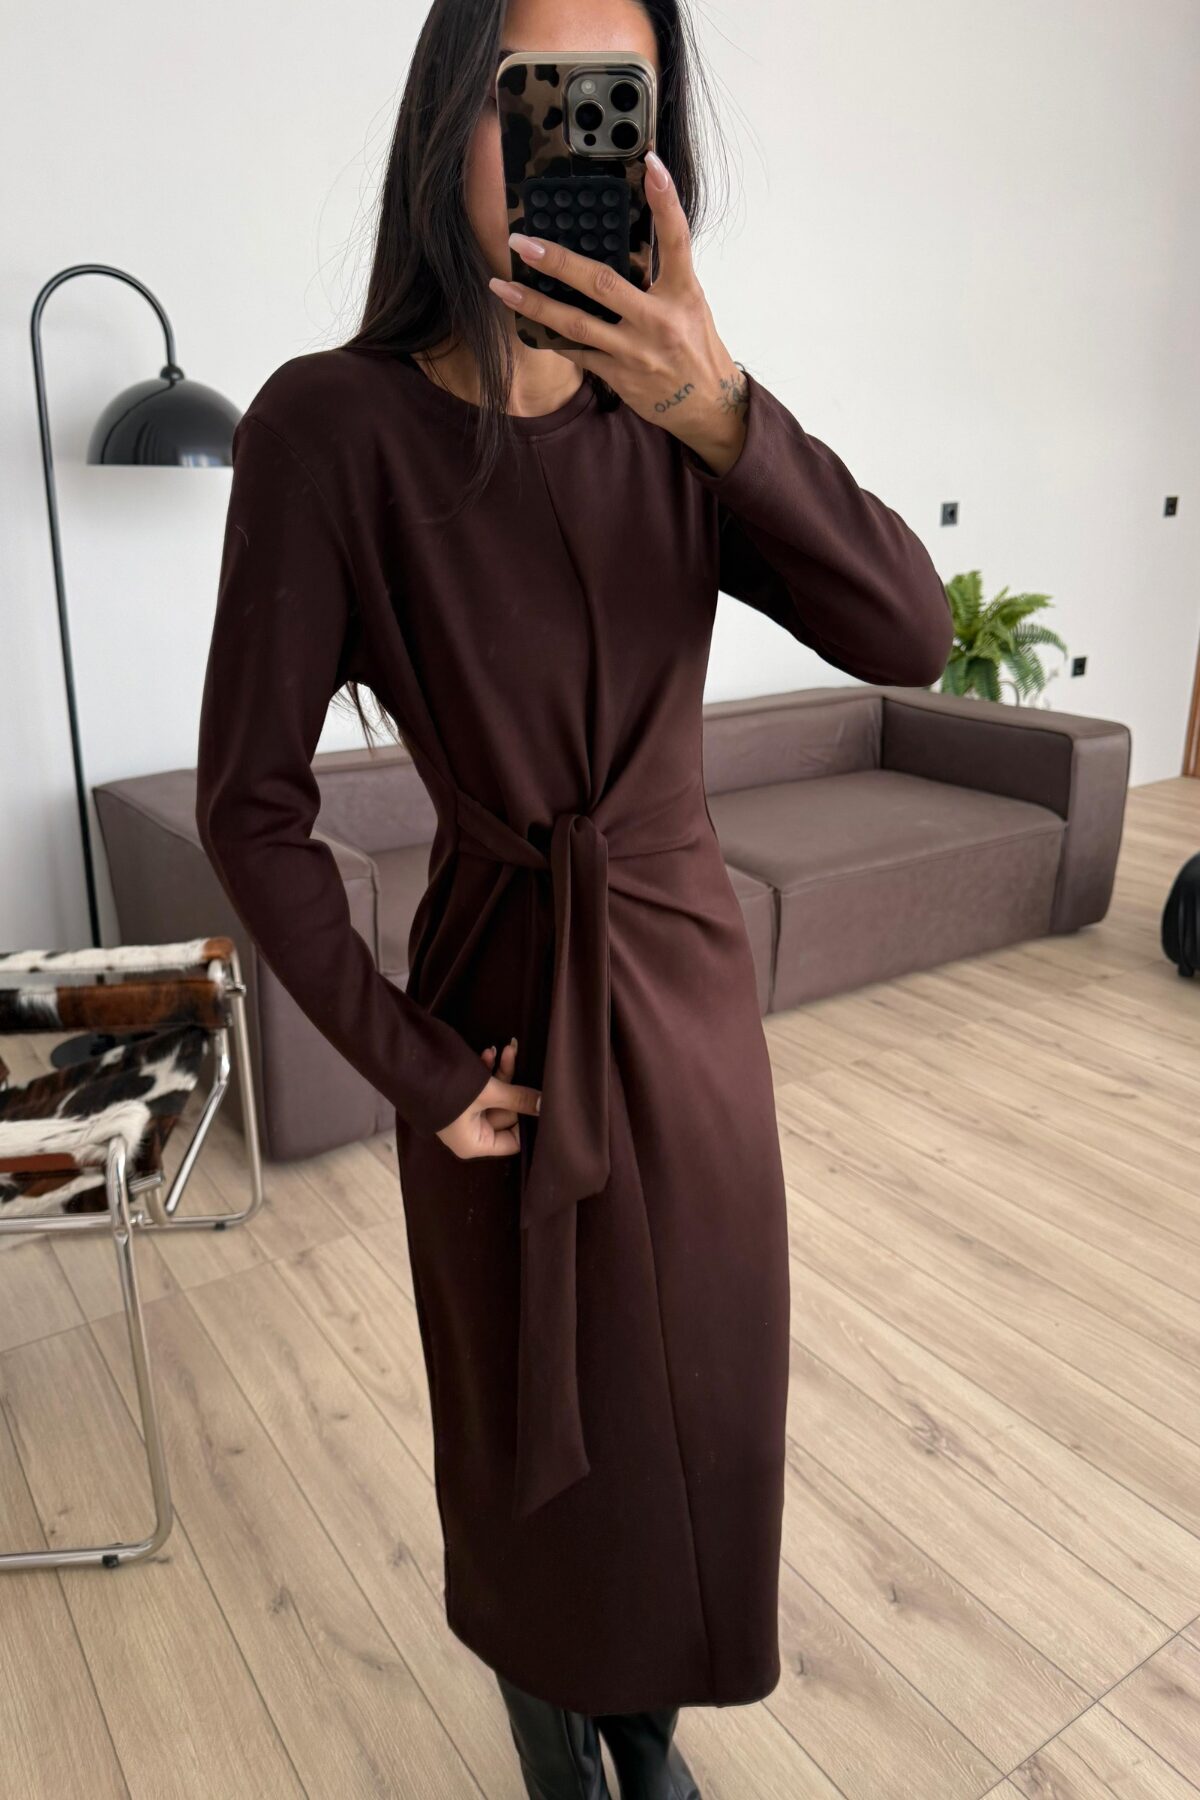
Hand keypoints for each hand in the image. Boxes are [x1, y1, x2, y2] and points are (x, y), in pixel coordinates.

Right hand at [436, 1035, 541, 1157]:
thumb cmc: (448, 1088)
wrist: (408, 1063)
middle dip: (511, 1085)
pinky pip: (482, 1088)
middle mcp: (470, 1134)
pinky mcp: (459, 1098)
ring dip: (501, 1073)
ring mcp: (464, 1116)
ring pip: (496, 1097)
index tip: (540, 1100)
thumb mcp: (488, 1092)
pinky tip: (489, 1052)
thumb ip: (519, 1098)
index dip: (527, 1121)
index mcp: (475, 1144)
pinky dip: (487, 1071)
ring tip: (506, 1049)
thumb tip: (546, 1105)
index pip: (513, 1141)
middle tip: (514, 1058)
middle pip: (506, 1114)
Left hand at [487, 149, 748, 475]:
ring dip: (534, 304)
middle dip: (558, 261)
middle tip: (522, 242)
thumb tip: (620, 241)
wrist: (706, 405)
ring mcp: (636, 351)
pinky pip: (576, 353)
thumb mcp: (689, 304)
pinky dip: (550, 336)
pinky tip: (523, 322)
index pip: (676, 240)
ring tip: (501, 285)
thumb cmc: (695, 346)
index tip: (650, 164)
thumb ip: (660, 275)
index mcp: (684, 294)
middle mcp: (659, 321)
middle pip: (602, 283)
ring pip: (576, 324)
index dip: (665, 201)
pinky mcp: (619, 375)